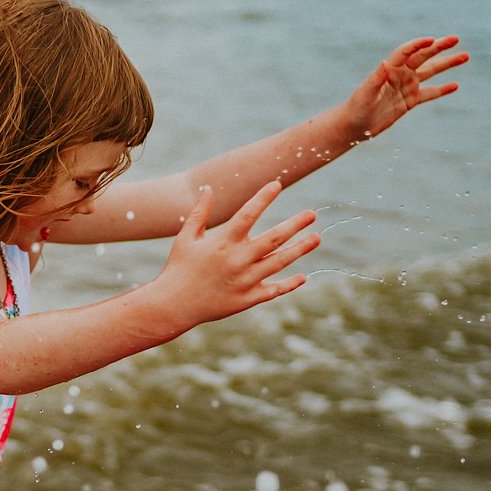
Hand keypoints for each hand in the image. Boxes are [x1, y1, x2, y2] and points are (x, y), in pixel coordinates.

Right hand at [158, 182, 319, 324]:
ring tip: (316, 238)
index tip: (277, 184)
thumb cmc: (178, 268)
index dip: (263, 198)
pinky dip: (289, 284)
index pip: (248, 214)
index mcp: (223, 243)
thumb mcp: (185, 237)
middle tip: (312, 214)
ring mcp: (244, 281)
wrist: (173, 305)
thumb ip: (200, 213)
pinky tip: (303, 276)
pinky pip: (273, 290)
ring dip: (299, 250)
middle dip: (295, 225)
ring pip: (278, 263)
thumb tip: (208, 188)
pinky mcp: (246, 300)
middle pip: (273, 238)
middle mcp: (237, 260)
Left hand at [344, 35, 466, 140]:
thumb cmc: (356, 108)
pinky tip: (455, 85)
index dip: (419, 44)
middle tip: (456, 39)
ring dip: (447, 64)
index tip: (432, 40)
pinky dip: (442, 89)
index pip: (407, 52)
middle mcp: (401, 74)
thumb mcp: (365, 94)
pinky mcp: (410, 101)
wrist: (354, 126)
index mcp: (390, 69)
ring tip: (465, 56)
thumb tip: (384, 63)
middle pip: (423, 56)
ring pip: (431, 71)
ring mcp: (407, 86)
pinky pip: (430, 93)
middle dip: (440, 47)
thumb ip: (376, 78)